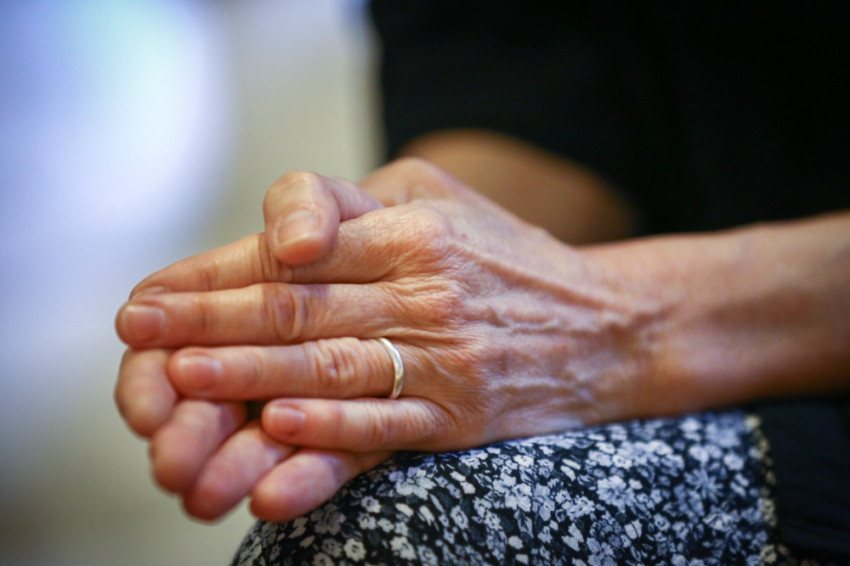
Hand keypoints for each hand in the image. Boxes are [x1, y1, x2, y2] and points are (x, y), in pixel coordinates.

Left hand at [117, 159, 651, 457]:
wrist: (609, 325)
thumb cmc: (508, 256)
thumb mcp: (440, 200)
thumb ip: (359, 207)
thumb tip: (277, 235)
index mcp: (412, 230)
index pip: (298, 251)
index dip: (220, 273)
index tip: (158, 295)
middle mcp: (425, 288)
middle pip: (302, 307)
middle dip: (212, 322)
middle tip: (144, 336)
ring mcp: (444, 356)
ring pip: (333, 365)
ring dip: (253, 374)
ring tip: (187, 381)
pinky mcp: (460, 415)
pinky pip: (386, 423)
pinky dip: (331, 429)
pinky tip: (281, 426)